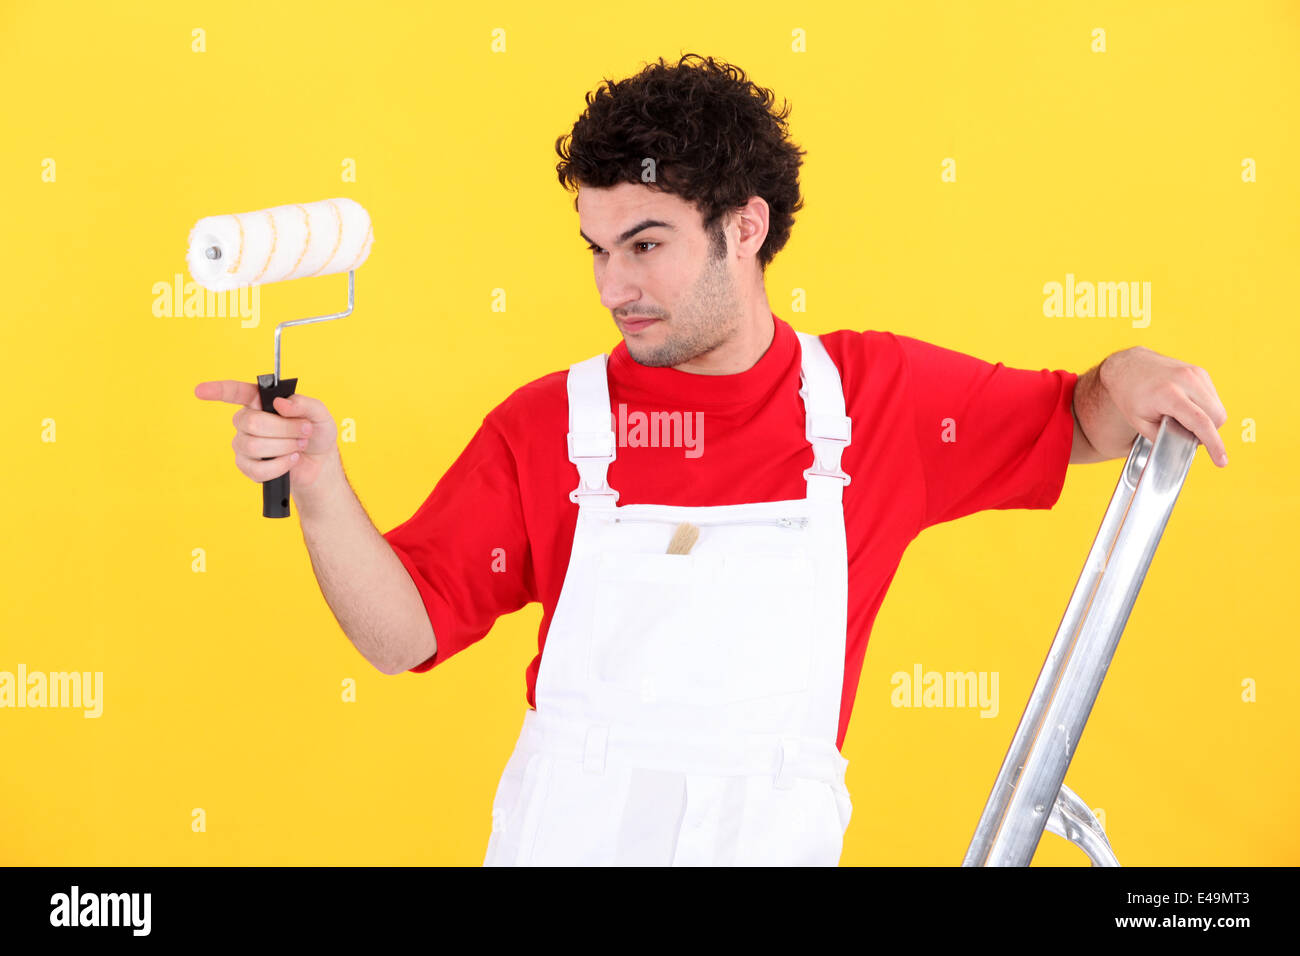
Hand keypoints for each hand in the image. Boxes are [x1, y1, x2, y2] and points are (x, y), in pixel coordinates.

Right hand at [194, 380, 339, 489]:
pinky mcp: (247, 466)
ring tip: (299, 446)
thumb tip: (280, 404)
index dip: (217, 390)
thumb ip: (304, 404)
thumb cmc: (316, 432)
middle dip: (284, 428)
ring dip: (285, 446)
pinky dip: (280, 465)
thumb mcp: (319, 413)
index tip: (200, 391)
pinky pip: (257, 468)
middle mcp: (247, 421)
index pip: (235, 392)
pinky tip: (290, 460)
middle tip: (304, 431)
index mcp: (260, 402)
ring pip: (255, 445)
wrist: (319, 462)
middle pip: (252, 422)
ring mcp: (244, 444)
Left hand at [1099, 347, 1228, 465]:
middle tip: (1187, 435)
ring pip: (1218, 407)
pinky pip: (1213, 397)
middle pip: (1217, 416)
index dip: (1214, 444)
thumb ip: (1163, 437)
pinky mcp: (1200, 371)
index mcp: (1169, 394)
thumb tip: (1185, 446)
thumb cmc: (1130, 394)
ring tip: (1183, 420)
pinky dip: (1205, 407)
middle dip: (1208, 432)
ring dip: (1208, 420)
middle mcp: (1186, 380)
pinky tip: (1187, 407)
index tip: (1221, 461)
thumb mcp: (1139, 422)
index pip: (1201, 423)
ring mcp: (1195, 373)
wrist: (1128, 365)